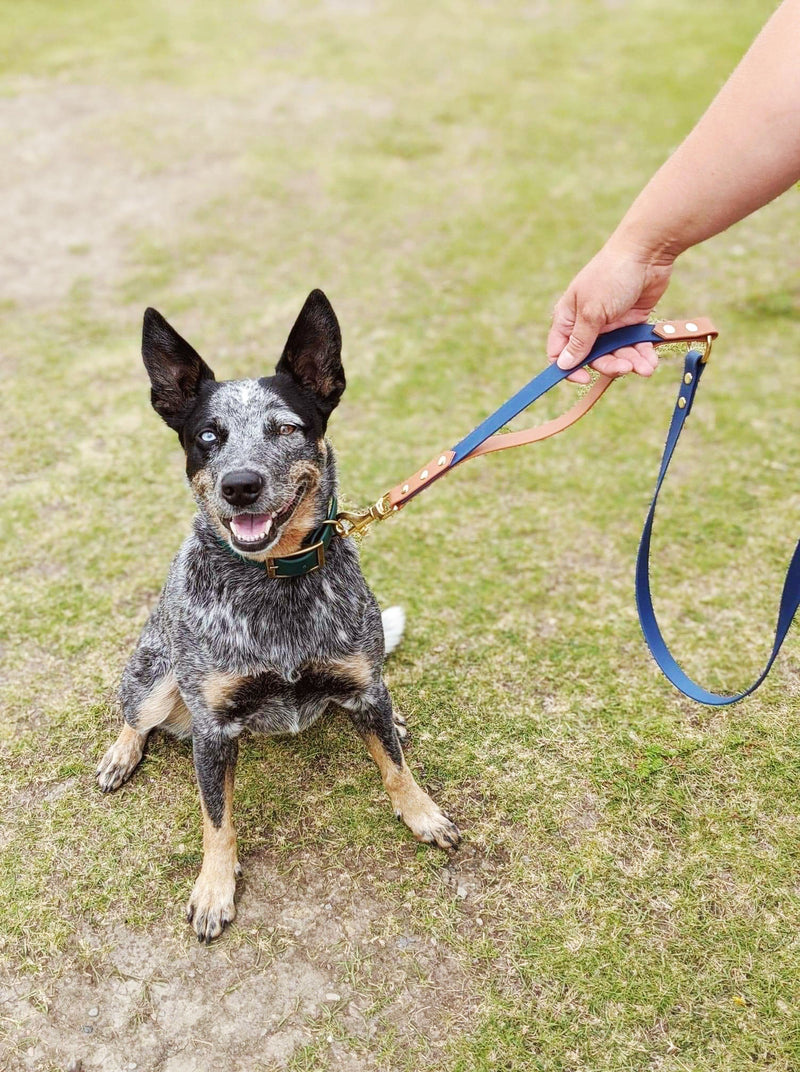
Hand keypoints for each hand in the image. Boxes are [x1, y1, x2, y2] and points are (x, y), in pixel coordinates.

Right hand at [547, 241, 674, 383]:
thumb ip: (579, 340)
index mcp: (568, 318)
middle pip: (592, 358)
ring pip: (616, 354)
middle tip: (625, 368)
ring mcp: (610, 323)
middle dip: (609, 366)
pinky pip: (634, 345)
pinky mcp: (632, 322)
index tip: (584, 378)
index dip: (569, 368)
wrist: (647, 252)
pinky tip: (650, 362)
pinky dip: (642, 355)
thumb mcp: (591, 311)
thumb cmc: (611, 276)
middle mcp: (587, 323)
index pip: (560, 352)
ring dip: (630, 363)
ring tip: (645, 368)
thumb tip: (563, 365)